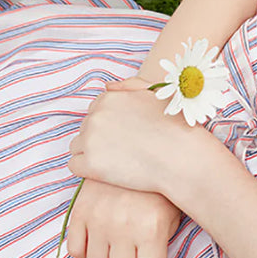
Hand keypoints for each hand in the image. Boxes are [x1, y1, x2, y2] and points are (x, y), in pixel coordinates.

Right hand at [64, 178, 181, 257]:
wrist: (140, 148)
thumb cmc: (160, 184)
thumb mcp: (173, 210)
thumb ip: (164, 239)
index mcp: (152, 228)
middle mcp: (124, 227)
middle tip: (134, 256)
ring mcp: (99, 220)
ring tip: (117, 245)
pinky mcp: (80, 212)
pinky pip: (75, 250)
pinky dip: (86, 250)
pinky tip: (99, 238)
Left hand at [68, 77, 213, 195]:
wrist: (182, 158)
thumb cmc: (175, 126)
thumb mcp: (157, 95)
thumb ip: (130, 86)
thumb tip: (107, 87)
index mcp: (110, 97)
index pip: (96, 110)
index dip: (112, 123)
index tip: (127, 133)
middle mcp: (96, 115)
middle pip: (86, 128)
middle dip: (101, 138)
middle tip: (126, 148)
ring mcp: (91, 140)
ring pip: (78, 146)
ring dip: (92, 153)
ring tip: (118, 160)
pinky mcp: (89, 164)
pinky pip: (74, 166)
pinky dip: (88, 170)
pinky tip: (109, 171)